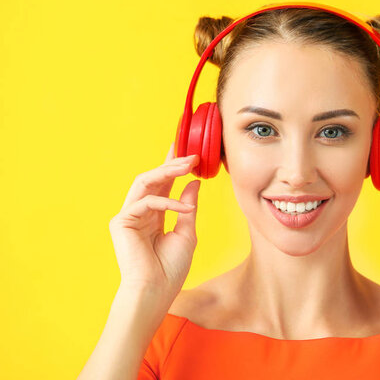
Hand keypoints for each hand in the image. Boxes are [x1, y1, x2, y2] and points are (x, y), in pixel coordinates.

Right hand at [108, 142, 200, 296]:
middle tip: (192, 154)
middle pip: (153, 179)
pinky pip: (146, 202)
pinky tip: (184, 208)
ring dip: (167, 171)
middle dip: (172, 164)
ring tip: (188, 165)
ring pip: (145, 183)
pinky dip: (167, 202)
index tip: (188, 152)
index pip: (163, 185)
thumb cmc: (171, 269)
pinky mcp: (121, 222)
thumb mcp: (187, 233)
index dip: (173, 167)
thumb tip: (194, 182)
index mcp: (154, 216)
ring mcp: (128, 216)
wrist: (156, 291)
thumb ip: (187, 207)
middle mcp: (139, 212)